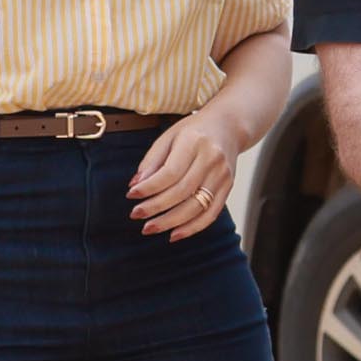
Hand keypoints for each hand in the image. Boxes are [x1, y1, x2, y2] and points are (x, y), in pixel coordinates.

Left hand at [128, 107, 252, 240]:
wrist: (229, 126)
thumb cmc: (194, 131)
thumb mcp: (168, 137)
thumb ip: (152, 161)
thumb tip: (136, 186)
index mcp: (194, 142)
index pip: (170, 172)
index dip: (149, 188)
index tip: (131, 195)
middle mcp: (212, 159)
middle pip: (182, 191)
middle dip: (156, 207)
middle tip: (136, 215)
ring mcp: (223, 175)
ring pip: (196, 206)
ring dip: (171, 222)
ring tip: (150, 227)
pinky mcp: (228, 188)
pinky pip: (211, 214)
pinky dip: (192, 228)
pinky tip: (174, 234)